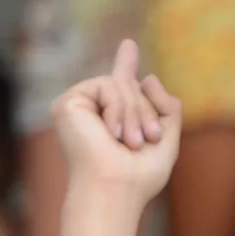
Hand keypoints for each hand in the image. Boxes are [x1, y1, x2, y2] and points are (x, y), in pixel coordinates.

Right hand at [51, 39, 181, 213]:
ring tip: (132, 142)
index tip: (129, 46)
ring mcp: (79, 106)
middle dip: (146, 111)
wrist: (117, 190)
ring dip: (135, 113)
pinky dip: (118, 108)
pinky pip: (107, 85)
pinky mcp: (67, 103)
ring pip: (121, 84)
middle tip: (146, 140)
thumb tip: (148, 77)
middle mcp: (94, 112)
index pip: (120, 87)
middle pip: (131, 86)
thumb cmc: (139, 176)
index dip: (125, 65)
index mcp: (114, 122)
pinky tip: (112, 132)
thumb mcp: (165, 140)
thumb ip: (166, 109)